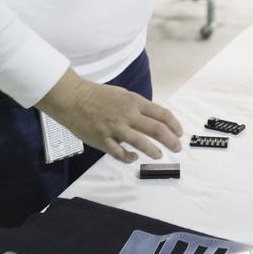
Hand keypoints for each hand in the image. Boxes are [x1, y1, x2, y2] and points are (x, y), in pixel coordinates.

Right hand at [37, 68, 182, 163]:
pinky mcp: (103, 140)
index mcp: (134, 102)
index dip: (174, 125)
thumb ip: (136, 107)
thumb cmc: (97, 96)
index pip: (161, 114)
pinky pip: (120, 153)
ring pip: (141, 143)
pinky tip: (133, 158)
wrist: (72, 98)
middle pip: (157, 130)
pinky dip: (129, 157)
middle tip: (177, 148)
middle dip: (171, 141)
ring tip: (159, 155)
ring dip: (153, 151)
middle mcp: (128, 115)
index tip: (179, 132)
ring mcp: (116, 128)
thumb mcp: (122, 95)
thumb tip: (151, 119)